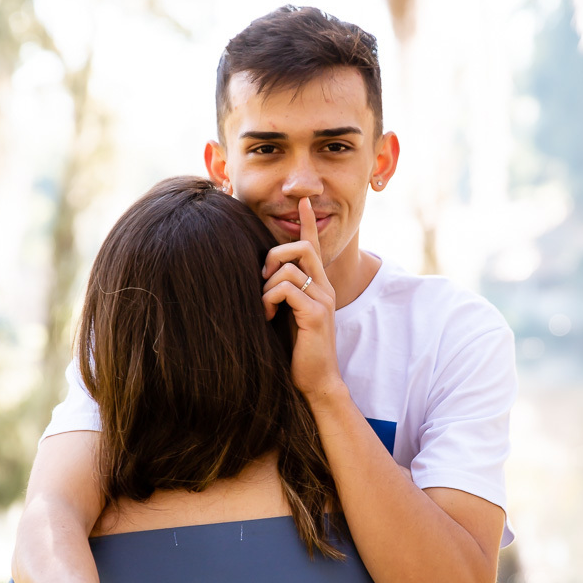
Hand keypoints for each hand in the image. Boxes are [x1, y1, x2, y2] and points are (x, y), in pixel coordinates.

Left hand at [261, 198, 344, 401]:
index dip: (308, 223)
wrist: (315, 381)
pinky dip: (269, 299)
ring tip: (264, 308)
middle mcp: (324, 288)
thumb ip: (279, 294)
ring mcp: (322, 300)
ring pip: (288, 269)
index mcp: (318, 286)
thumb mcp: (285, 315)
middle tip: (261, 277)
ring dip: (266, 285)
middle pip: (301, 248)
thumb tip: (258, 275)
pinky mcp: (315, 314)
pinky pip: (286, 289)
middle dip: (274, 254)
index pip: (314, 246)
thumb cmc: (296, 351)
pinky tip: (266, 316)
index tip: (304, 201)